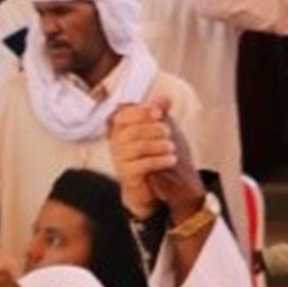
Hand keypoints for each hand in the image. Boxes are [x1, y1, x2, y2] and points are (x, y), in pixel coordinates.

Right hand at [108, 97, 196, 219]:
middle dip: (156, 130)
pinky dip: (161, 160)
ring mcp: (119, 159)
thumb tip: (165, 97)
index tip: (159, 113)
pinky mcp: (126, 174)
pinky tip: (171, 160)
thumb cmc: (152, 155)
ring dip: (161, 145)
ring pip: (139, 146)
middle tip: (169, 134)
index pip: (123, 115)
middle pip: (133, 130)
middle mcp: (116, 143)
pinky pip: (143, 164)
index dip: (140, 112)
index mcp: (120, 129)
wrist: (149, 188)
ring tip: (172, 148)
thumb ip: (158, 113)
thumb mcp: (157, 131)